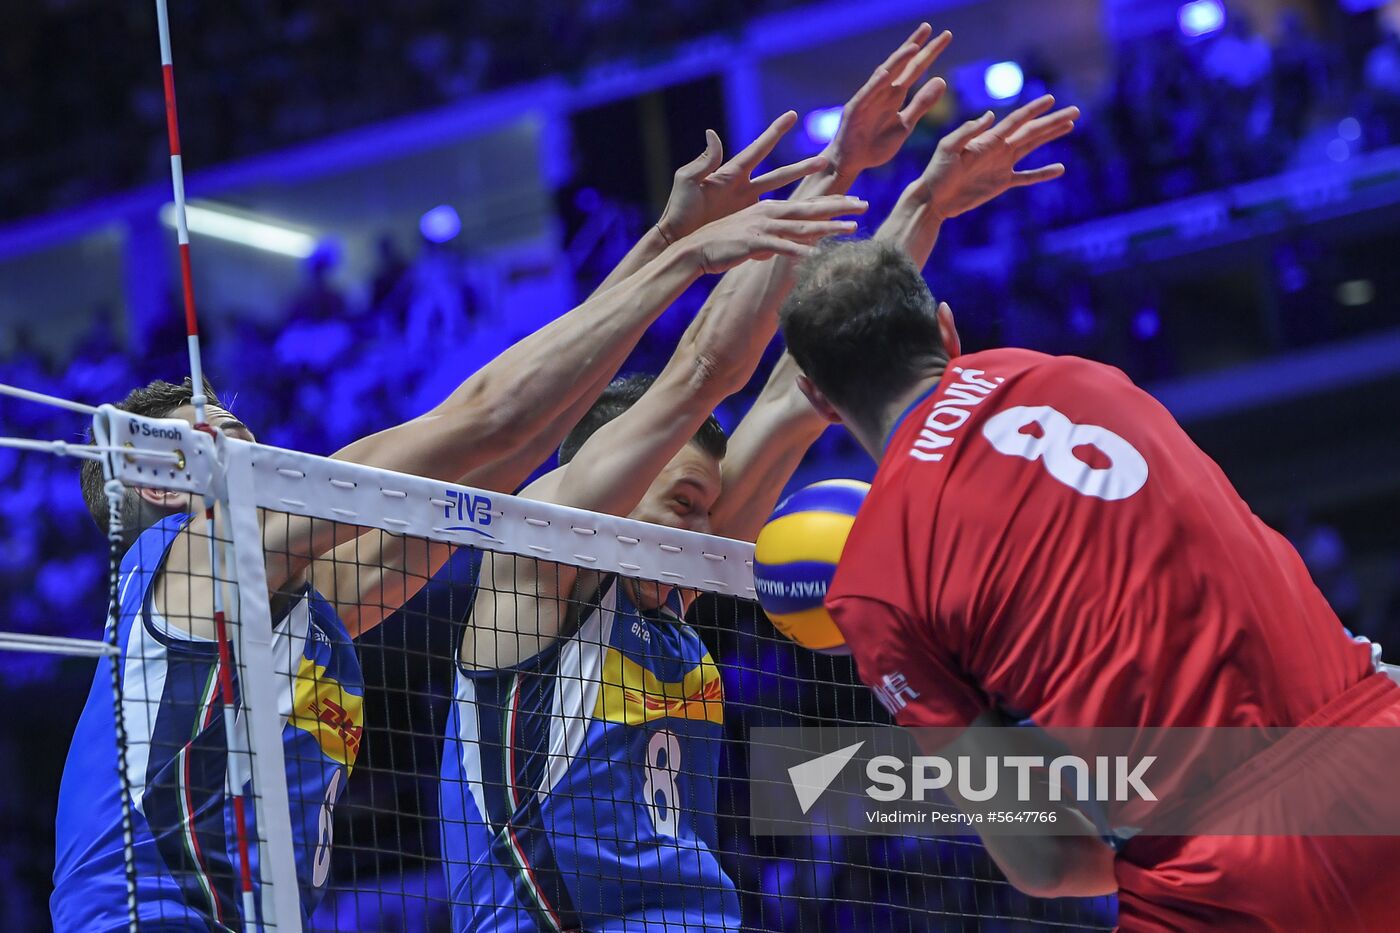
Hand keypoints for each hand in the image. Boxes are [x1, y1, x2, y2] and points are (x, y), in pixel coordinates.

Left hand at [658, 112, 829, 241]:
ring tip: (819, 197)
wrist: (677, 238)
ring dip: (801, 194)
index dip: (775, 132)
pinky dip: (788, 221)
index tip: (792, 115)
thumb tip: (712, 132)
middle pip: (779, 175)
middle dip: (802, 167)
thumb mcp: (687, 180)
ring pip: (781, 197)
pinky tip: (805, 222)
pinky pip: (771, 221)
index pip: (759, 149)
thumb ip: (705, 160)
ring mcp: (747, 207)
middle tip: (824, 160)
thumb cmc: (679, 209)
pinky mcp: (747, 226)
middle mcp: (744, 188)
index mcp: (731, 174)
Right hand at [678, 195, 867, 274]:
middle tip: (865, 204)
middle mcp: (769, 213)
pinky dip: (802, 252)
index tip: (853, 201)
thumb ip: (770, 241)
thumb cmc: (722, 245)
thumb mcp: (751, 239)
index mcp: (769, 209)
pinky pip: (783, 248)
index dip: (831, 202)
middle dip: (839, 206)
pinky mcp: (755, 242)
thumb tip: (782, 249)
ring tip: (853, 228)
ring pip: (803, 226)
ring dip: (829, 228)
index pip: (806, 204)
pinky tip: (820, 256)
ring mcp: (763, 226)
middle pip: (811, 209)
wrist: (695, 250)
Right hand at [823, 23, 951, 176]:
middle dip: (914, 46)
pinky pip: (866, 96)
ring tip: (913, 48)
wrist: (853, 162)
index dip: (928, 52)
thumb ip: (921, 104)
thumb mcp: (905, 124)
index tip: (945, 36)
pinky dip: (875, 85)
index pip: (915, 68)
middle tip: (928, 26)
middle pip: (900, 65)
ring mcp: (868, 99)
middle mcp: (882, 92)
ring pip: (884, 76)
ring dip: (897, 62)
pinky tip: (885, 74)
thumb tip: (942, 80)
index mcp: (895, 95)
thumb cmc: (876, 144)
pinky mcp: (855, 111)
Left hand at [912, 95, 1077, 219]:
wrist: (933, 198)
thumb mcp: (947, 148)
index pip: (1015, 121)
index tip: (1050, 99)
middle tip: (1075, 111)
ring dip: (1051, 136)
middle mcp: (998, 148)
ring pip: (1032, 147)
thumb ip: (967, 132)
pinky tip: (1059, 169)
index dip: (1033, 110)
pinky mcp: (1001, 183)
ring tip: (1069, 125)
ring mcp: (1002, 165)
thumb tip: (991, 115)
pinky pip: (1026, 177)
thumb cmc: (936, 171)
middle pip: (1031, 131)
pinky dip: (1042, 173)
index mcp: (987, 139)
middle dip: (1052, 121)